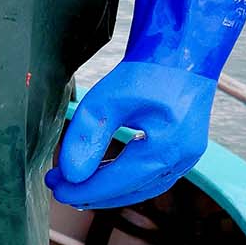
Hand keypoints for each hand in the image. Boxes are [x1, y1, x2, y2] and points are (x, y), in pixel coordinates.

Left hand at [46, 60, 215, 208]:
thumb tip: (70, 175)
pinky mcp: (185, 151)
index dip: (84, 190)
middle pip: (131, 191)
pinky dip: (126, 182)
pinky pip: (152, 177)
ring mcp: (188, 157)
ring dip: (110, 191)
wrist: (181, 51)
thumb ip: (88, 138)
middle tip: (61, 190)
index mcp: (167, 147)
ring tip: (77, 188)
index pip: (117, 182)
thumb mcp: (106, 99)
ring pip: (143, 188)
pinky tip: (104, 177)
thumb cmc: (147, 71)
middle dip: (93, 194)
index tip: (57, 190)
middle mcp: (182, 158)